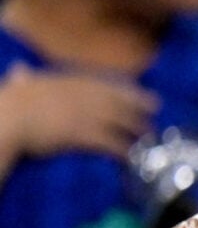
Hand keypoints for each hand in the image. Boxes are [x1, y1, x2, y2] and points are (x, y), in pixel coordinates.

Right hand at [0, 64, 154, 162]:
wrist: (9, 118)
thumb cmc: (10, 102)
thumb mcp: (19, 84)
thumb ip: (24, 77)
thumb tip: (19, 69)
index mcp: (71, 82)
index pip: (109, 86)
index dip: (130, 93)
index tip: (147, 97)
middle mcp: (86, 96)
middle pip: (122, 103)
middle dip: (140, 113)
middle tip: (153, 122)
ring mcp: (88, 114)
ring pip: (122, 122)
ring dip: (137, 133)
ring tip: (148, 143)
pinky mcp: (85, 135)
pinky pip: (112, 143)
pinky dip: (123, 151)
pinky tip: (131, 159)